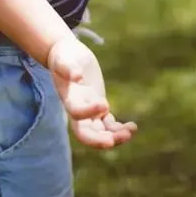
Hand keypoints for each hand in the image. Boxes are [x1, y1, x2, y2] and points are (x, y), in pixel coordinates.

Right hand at [47, 34, 137, 149]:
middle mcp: (77, 108)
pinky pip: (108, 124)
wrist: (67, 56)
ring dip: (114, 136)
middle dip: (99, 139)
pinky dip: (119, 128)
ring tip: (132, 130)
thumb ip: (67, 67)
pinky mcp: (98, 106)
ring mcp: (88, 110)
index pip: (76, 112)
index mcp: (69, 97)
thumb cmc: (64, 56)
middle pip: (85, 133)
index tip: (105, 104)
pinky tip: (132, 127)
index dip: (89, 112)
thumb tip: (77, 76)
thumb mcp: (63, 58)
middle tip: (116, 139)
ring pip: (100, 131)